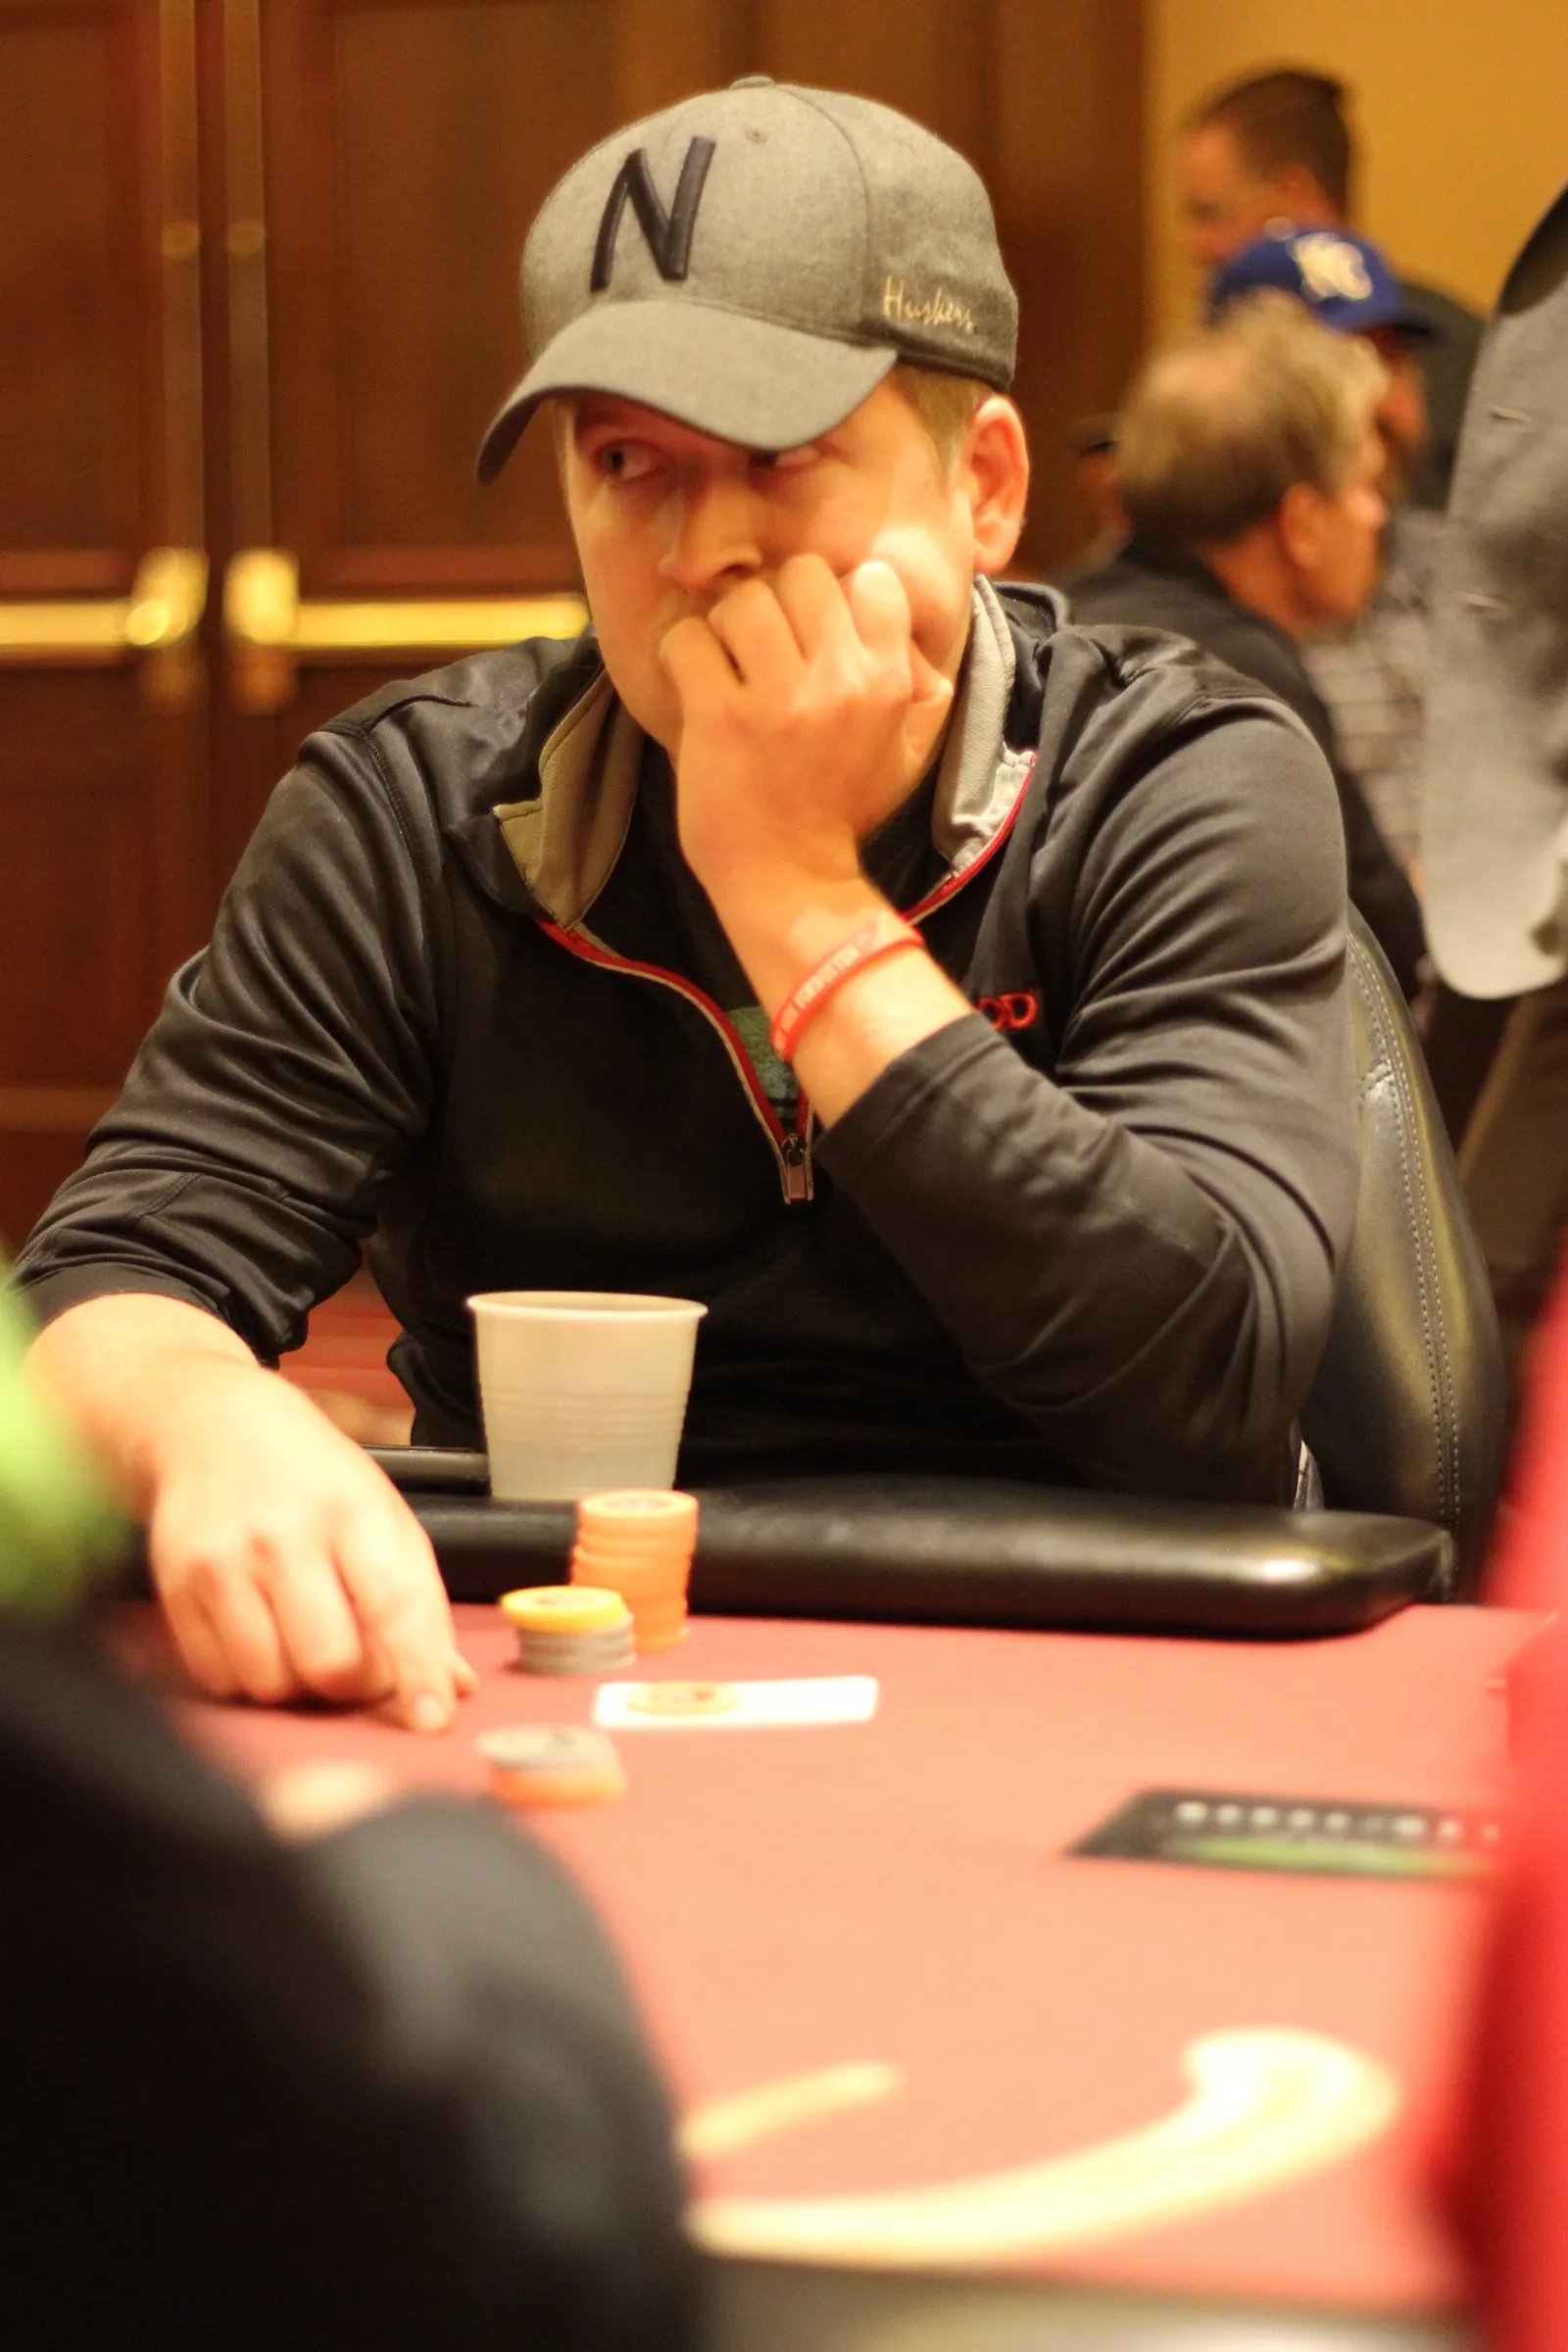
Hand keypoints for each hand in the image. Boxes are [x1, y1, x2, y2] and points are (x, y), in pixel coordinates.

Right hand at [144, 1358, 474, 1730]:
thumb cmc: (310, 1473)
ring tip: (305, 1639)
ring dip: (298, 1685)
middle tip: (361, 1663)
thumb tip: (454, 1681)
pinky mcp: (176, 1587)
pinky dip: (249, 1677)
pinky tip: (261, 1634)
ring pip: (271, 1682)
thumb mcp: (382, 1512)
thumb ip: (420, 1598)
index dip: (416, 1672)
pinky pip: (219, 1679)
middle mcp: (285, 1536)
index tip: (433, 1717)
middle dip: (355, 1684)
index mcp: (353, 1511)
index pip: (393, 1607)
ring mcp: (224, 1562)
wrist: (211, 1424)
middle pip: (329, 1663)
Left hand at [660, 555, 953, 921]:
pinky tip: (695, 688)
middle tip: (762, 653)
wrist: (790, 880)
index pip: (871, 579)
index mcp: (888, 681)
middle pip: (801, 575)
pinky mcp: (720, 717)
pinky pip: (687, 638)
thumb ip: (911, 674)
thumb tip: (883, 599)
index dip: (835, 598)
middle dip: (775, 606)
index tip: (815, 636)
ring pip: (742, 599)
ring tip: (728, 673)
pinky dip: (680, 656)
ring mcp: (779, 699)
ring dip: (724, 630)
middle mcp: (840, 682)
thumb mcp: (901, 741)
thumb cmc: (838, 806)